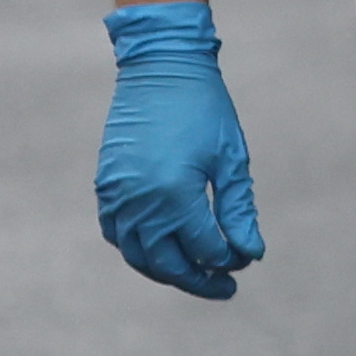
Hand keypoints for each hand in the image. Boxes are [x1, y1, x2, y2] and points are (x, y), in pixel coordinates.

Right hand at [95, 3, 263, 300]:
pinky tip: (162, 250)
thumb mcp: (231, 161)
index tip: (246, 260)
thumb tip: (250, 253)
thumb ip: (237, 211)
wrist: (161, 69)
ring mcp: (116, 195)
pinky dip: (138, 249)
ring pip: (138, 254)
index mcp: (174, 194)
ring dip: (165, 269)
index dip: (228, 260)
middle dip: (197, 279)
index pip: (203, 248)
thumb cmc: (205, 110)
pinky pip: (117, 233)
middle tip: (224, 287)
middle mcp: (138, 201)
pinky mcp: (105, 186)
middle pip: (166, 263)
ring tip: (195, 273)